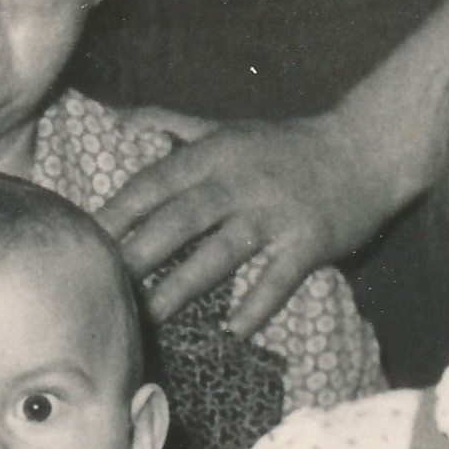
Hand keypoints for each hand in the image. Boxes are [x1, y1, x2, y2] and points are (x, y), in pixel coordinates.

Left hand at [99, 112, 397, 332]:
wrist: (365, 149)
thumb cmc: (287, 143)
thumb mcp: (226, 128)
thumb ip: (171, 124)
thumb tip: (121, 117)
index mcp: (214, 155)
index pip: (154, 184)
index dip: (117, 212)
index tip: (82, 239)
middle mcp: (239, 182)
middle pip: (179, 221)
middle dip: (138, 254)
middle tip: (103, 286)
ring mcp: (274, 213)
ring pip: (221, 254)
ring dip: (183, 287)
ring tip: (149, 316)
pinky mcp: (308, 242)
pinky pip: (278, 278)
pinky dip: (258, 305)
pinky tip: (234, 331)